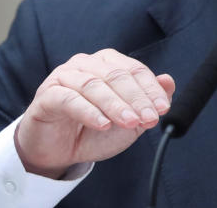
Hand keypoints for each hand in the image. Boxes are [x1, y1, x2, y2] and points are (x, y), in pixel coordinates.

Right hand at [14, 49, 175, 178]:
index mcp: (108, 63)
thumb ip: (148, 101)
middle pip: (116, 76)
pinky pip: (69, 99)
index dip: (151, 90)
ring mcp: (65, 76)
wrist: (60, 152)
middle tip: (149, 119)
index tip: (162, 108)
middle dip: (136, 99)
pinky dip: (89, 111)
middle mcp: (87, 64)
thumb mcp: (129, 120)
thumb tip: (168, 81)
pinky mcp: (47, 95)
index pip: (135, 71)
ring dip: (116, 105)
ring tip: (130, 123)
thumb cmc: (94, 130)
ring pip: (94, 85)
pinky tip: (103, 124)